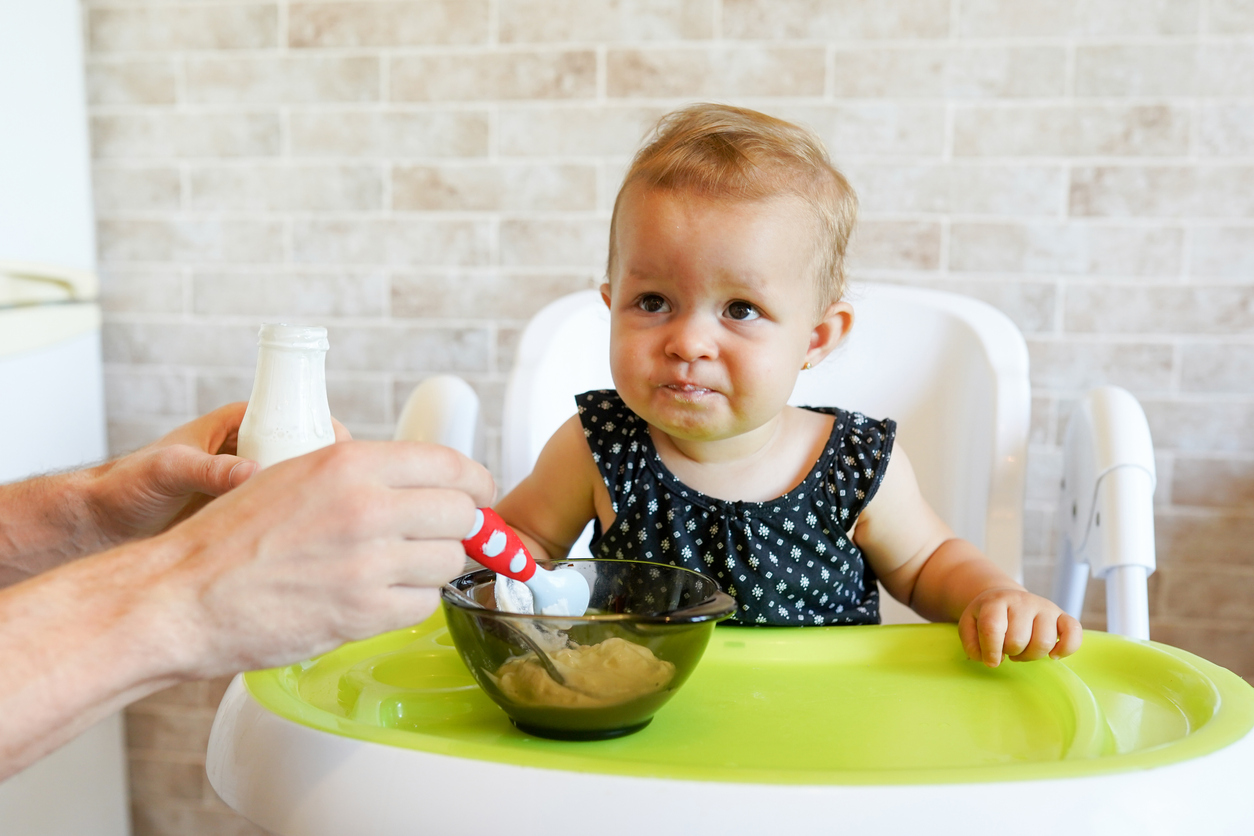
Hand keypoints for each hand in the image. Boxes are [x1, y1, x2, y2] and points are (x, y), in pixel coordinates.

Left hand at [87, 402, 350, 544]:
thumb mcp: (169, 472)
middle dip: (329, 469)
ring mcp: (249, 481)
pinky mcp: (246, 513)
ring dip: (315, 499)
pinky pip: (282, 512)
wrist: (102, 524)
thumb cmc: (126, 486)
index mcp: (238, 422)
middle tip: (349, 492)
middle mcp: (249, 448)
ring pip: (299, 484)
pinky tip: (310, 541)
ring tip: (334, 520)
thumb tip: (255, 474)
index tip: (346, 452)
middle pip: (306, 451)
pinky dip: (297, 523)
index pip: (297, 413)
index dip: (326, 429)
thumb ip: (210, 471)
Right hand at [148, 440, 493, 676]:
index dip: (475, 483)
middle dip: (457, 527)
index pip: (450, 465)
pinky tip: (378, 596)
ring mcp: (368, 562)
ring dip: (432, 567)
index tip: (479, 495)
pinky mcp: (364, 612)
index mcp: (351, 463)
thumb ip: (362, 474)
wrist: (183, 596)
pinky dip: (410, 602)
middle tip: (438, 537)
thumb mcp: (298, 475)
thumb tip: (421, 480)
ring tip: (395, 569)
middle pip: (460, 514)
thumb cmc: (232, 539)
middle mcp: (367, 507)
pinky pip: (424, 603)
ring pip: (448, 561)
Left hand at [958, 588, 1081, 666]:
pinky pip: (1074, 632)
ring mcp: (1044, 607)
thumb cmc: (986, 616)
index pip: (993, 628)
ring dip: (1030, 655)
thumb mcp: (969, 625)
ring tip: (1022, 650)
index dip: (990, 651)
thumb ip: (971, 643)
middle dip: (1010, 652)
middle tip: (1007, 649)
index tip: (991, 660)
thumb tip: (987, 659)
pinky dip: (1066, 648)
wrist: (1004, 598)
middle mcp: (1022, 601)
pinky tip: (1052, 656)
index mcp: (996, 602)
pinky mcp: (1062, 615)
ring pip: (1043, 642)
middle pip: (1018, 639)